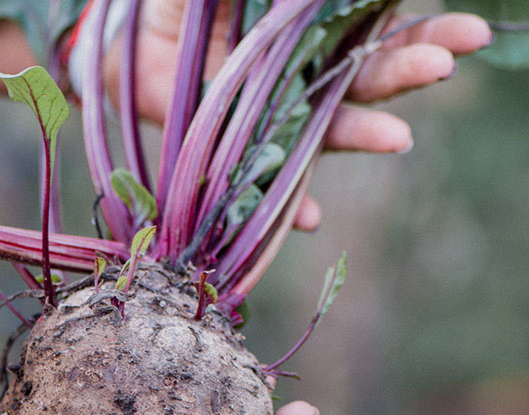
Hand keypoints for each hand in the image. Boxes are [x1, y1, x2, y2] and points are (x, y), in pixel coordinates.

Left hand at [103, 3, 491, 228]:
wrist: (124, 48)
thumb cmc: (176, 8)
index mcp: (307, 35)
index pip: (373, 31)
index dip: (418, 28)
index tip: (464, 29)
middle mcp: (302, 82)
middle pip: (365, 79)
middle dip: (408, 69)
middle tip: (445, 63)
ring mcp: (276, 123)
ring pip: (330, 131)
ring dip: (365, 133)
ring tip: (399, 136)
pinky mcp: (243, 158)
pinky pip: (271, 188)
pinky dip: (290, 207)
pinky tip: (309, 219)